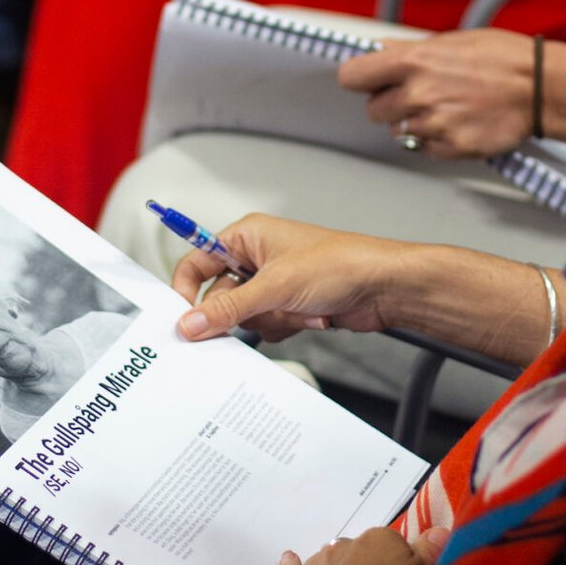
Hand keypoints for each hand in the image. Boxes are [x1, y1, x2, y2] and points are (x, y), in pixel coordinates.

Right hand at [171, 214, 423, 342]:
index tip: (183, 318)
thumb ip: (228, 308)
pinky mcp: (289, 306)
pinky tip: (310, 316)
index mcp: (247, 237)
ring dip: (270, 320)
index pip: (197, 262)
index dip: (186, 290)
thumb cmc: (340, 263)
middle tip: (256, 315)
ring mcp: (274, 285)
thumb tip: (191, 322)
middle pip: (219, 297)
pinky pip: (268, 327)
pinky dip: (286, 327)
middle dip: (240, 313)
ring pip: (245, 317)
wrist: (382, 287)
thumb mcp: (274, 286)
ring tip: (297, 308)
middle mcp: (257, 258)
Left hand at [339, 29, 537, 157]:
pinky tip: (459, 122)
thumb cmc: (504, 59)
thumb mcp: (453, 40)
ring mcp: (433, 124)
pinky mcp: (450, 147)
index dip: (360, 79)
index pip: (353, 76)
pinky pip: (426, 148)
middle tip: (417, 95)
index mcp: (414, 61)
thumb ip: (410, 50)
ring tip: (446, 108)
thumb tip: (379, 50)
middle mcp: (418, 94)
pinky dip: (436, 140)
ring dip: (414, 123)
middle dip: (390, 104)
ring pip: (399, 132)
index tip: (367, 81)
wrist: (541, 88)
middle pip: (373, 111)